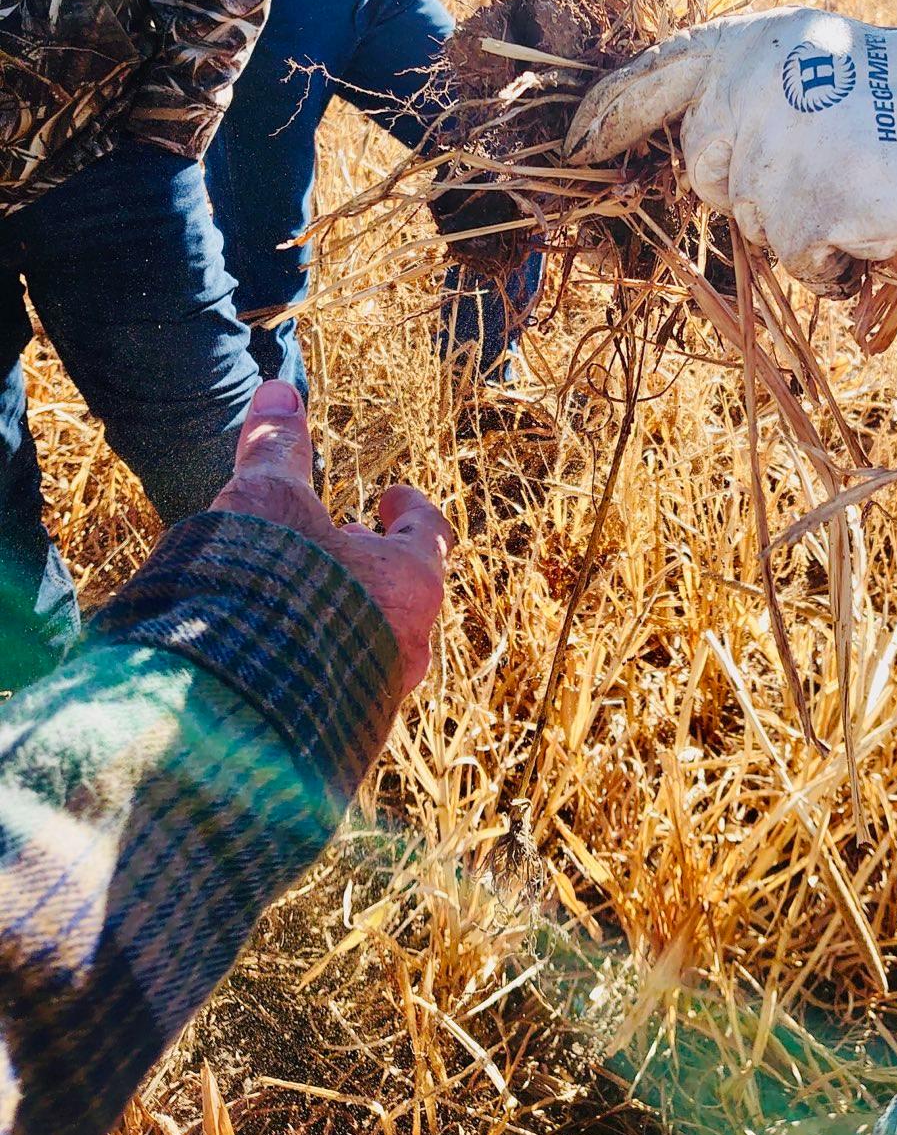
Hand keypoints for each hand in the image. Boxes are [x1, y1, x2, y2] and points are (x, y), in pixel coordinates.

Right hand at [211, 381, 451, 695]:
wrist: (228, 705)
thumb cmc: (265, 587)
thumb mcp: (266, 500)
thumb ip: (277, 447)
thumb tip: (280, 392)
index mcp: (410, 582)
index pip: (429, 536)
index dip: (409, 510)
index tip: (391, 496)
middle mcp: (408, 646)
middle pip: (405, 592)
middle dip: (372, 563)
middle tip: (345, 541)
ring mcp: (376, 700)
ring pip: (375, 645)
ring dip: (346, 615)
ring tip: (304, 596)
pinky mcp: (337, 742)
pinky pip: (339, 691)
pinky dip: (318, 662)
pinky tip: (277, 654)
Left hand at [566, 8, 896, 298]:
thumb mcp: (823, 59)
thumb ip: (752, 89)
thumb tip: (691, 139)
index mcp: (749, 45)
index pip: (649, 78)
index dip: (605, 117)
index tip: (574, 144)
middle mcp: (746, 93)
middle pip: (706, 173)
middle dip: (754, 185)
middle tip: (830, 162)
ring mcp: (772, 157)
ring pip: (755, 223)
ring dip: (803, 221)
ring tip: (866, 185)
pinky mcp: (805, 215)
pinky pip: (801, 263)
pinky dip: (836, 262)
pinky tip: (878, 223)